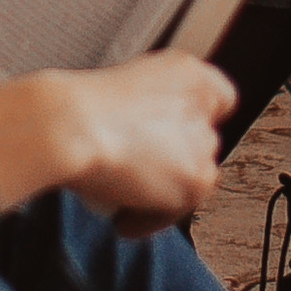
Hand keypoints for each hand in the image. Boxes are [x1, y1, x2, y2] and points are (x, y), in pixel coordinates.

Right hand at [0, 53, 231, 233]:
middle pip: (202, 143)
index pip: (220, 100)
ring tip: (122, 199)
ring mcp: (204, 140)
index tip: (168, 140)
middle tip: (135, 175)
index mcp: (185, 70)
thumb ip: (146, 111)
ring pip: (193, 176)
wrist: (70, 124)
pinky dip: (150, 219)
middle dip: (172, 161)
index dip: (193, 123)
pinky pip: (178, 210)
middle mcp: (203, 101)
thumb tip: (142, 144)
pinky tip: (122, 221)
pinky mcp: (199, 178)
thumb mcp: (118, 92)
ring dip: (163, 191)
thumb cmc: (73, 108)